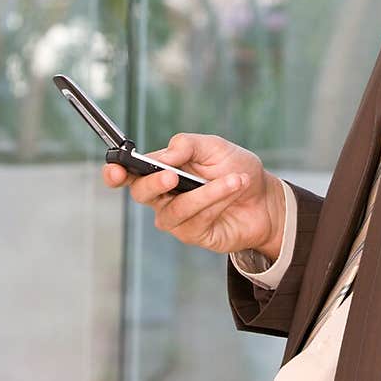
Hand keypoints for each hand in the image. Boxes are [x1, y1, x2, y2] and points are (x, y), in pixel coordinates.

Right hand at [102, 133, 285, 261]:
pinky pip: (197, 220)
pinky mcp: (194, 235)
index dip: (116, 173)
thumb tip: (165, 154)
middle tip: (172, 177)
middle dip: (154, 184)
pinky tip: (235, 189)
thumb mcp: (215, 147)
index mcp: (162, 170)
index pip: (129, 173)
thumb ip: (187, 146)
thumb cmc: (236, 169)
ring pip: (175, 210)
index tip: (114, 169)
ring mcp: (177, 219)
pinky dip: (218, 201)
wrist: (265, 198)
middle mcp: (164, 197)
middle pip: (141, 194)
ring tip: (233, 179)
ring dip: (205, 193)